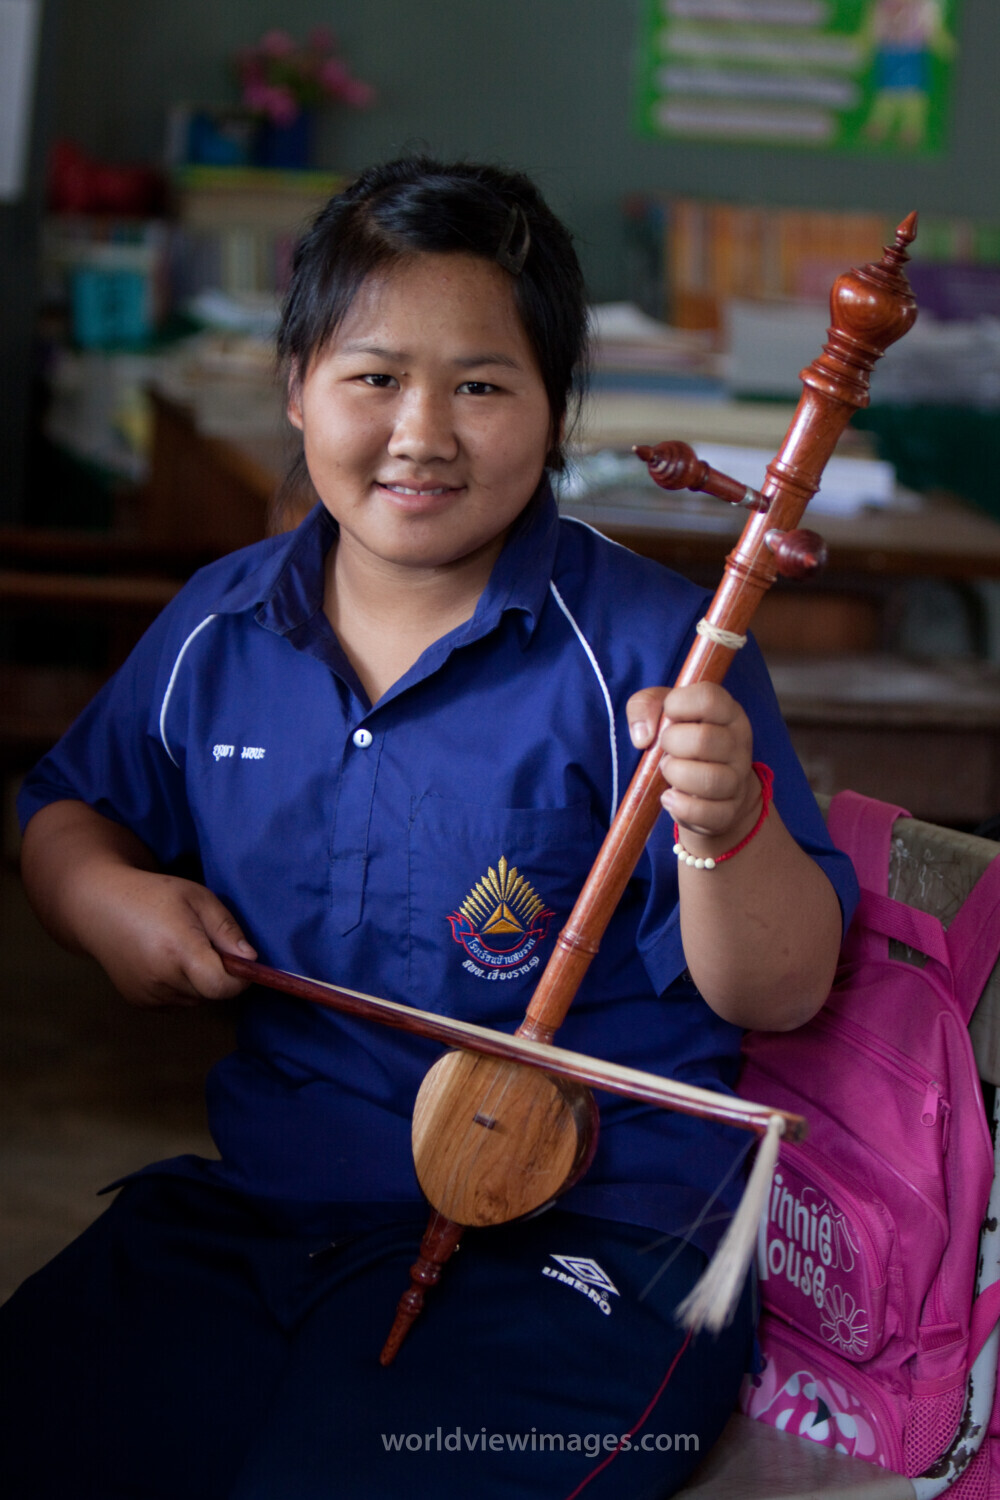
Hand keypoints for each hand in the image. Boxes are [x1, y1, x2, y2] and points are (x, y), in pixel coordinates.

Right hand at [81, 867, 256, 1008]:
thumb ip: (227, 929)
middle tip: (203, 944)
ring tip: (179, 948)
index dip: (239, 978)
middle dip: (218, 974)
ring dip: (198, 981)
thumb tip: (252, 959)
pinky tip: (164, 960)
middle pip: (211, 993)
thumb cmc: (153, 895)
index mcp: (179, 950)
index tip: (239, 961)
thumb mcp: (198, 898)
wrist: (99, 906)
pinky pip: (176, 1002)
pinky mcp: (139, 1002)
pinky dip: (179, 987)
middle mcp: (162, 979)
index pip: (222, 987)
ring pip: (195, 999)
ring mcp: (148, 994)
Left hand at [626, 683, 759, 848]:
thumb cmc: (684, 741)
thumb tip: (643, 736)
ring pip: (708, 779)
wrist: (713, 790)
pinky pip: (705, 811)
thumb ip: (645, 705)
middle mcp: (739, 742)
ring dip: (675, 774)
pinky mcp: (729, 810)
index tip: (668, 715)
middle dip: (671, 744)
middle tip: (666, 748)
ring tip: (669, 772)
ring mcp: (737, 778)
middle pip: (703, 740)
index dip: (678, 704)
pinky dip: (679, 806)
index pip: (708, 697)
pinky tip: (670, 797)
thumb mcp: (664, 713)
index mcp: (727, 712)